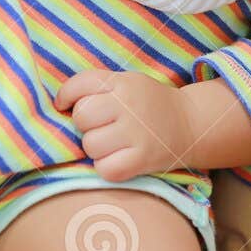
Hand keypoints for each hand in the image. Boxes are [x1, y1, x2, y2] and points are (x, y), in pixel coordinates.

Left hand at [55, 69, 197, 181]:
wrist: (191, 124)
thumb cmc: (148, 104)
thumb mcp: (126, 82)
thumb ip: (97, 88)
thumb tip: (59, 105)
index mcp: (122, 82)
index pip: (79, 84)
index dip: (65, 97)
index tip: (64, 106)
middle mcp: (128, 105)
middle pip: (81, 117)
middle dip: (85, 124)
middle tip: (101, 127)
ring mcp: (136, 133)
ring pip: (90, 145)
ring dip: (95, 148)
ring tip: (112, 143)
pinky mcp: (142, 159)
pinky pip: (105, 168)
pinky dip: (106, 167)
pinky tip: (118, 159)